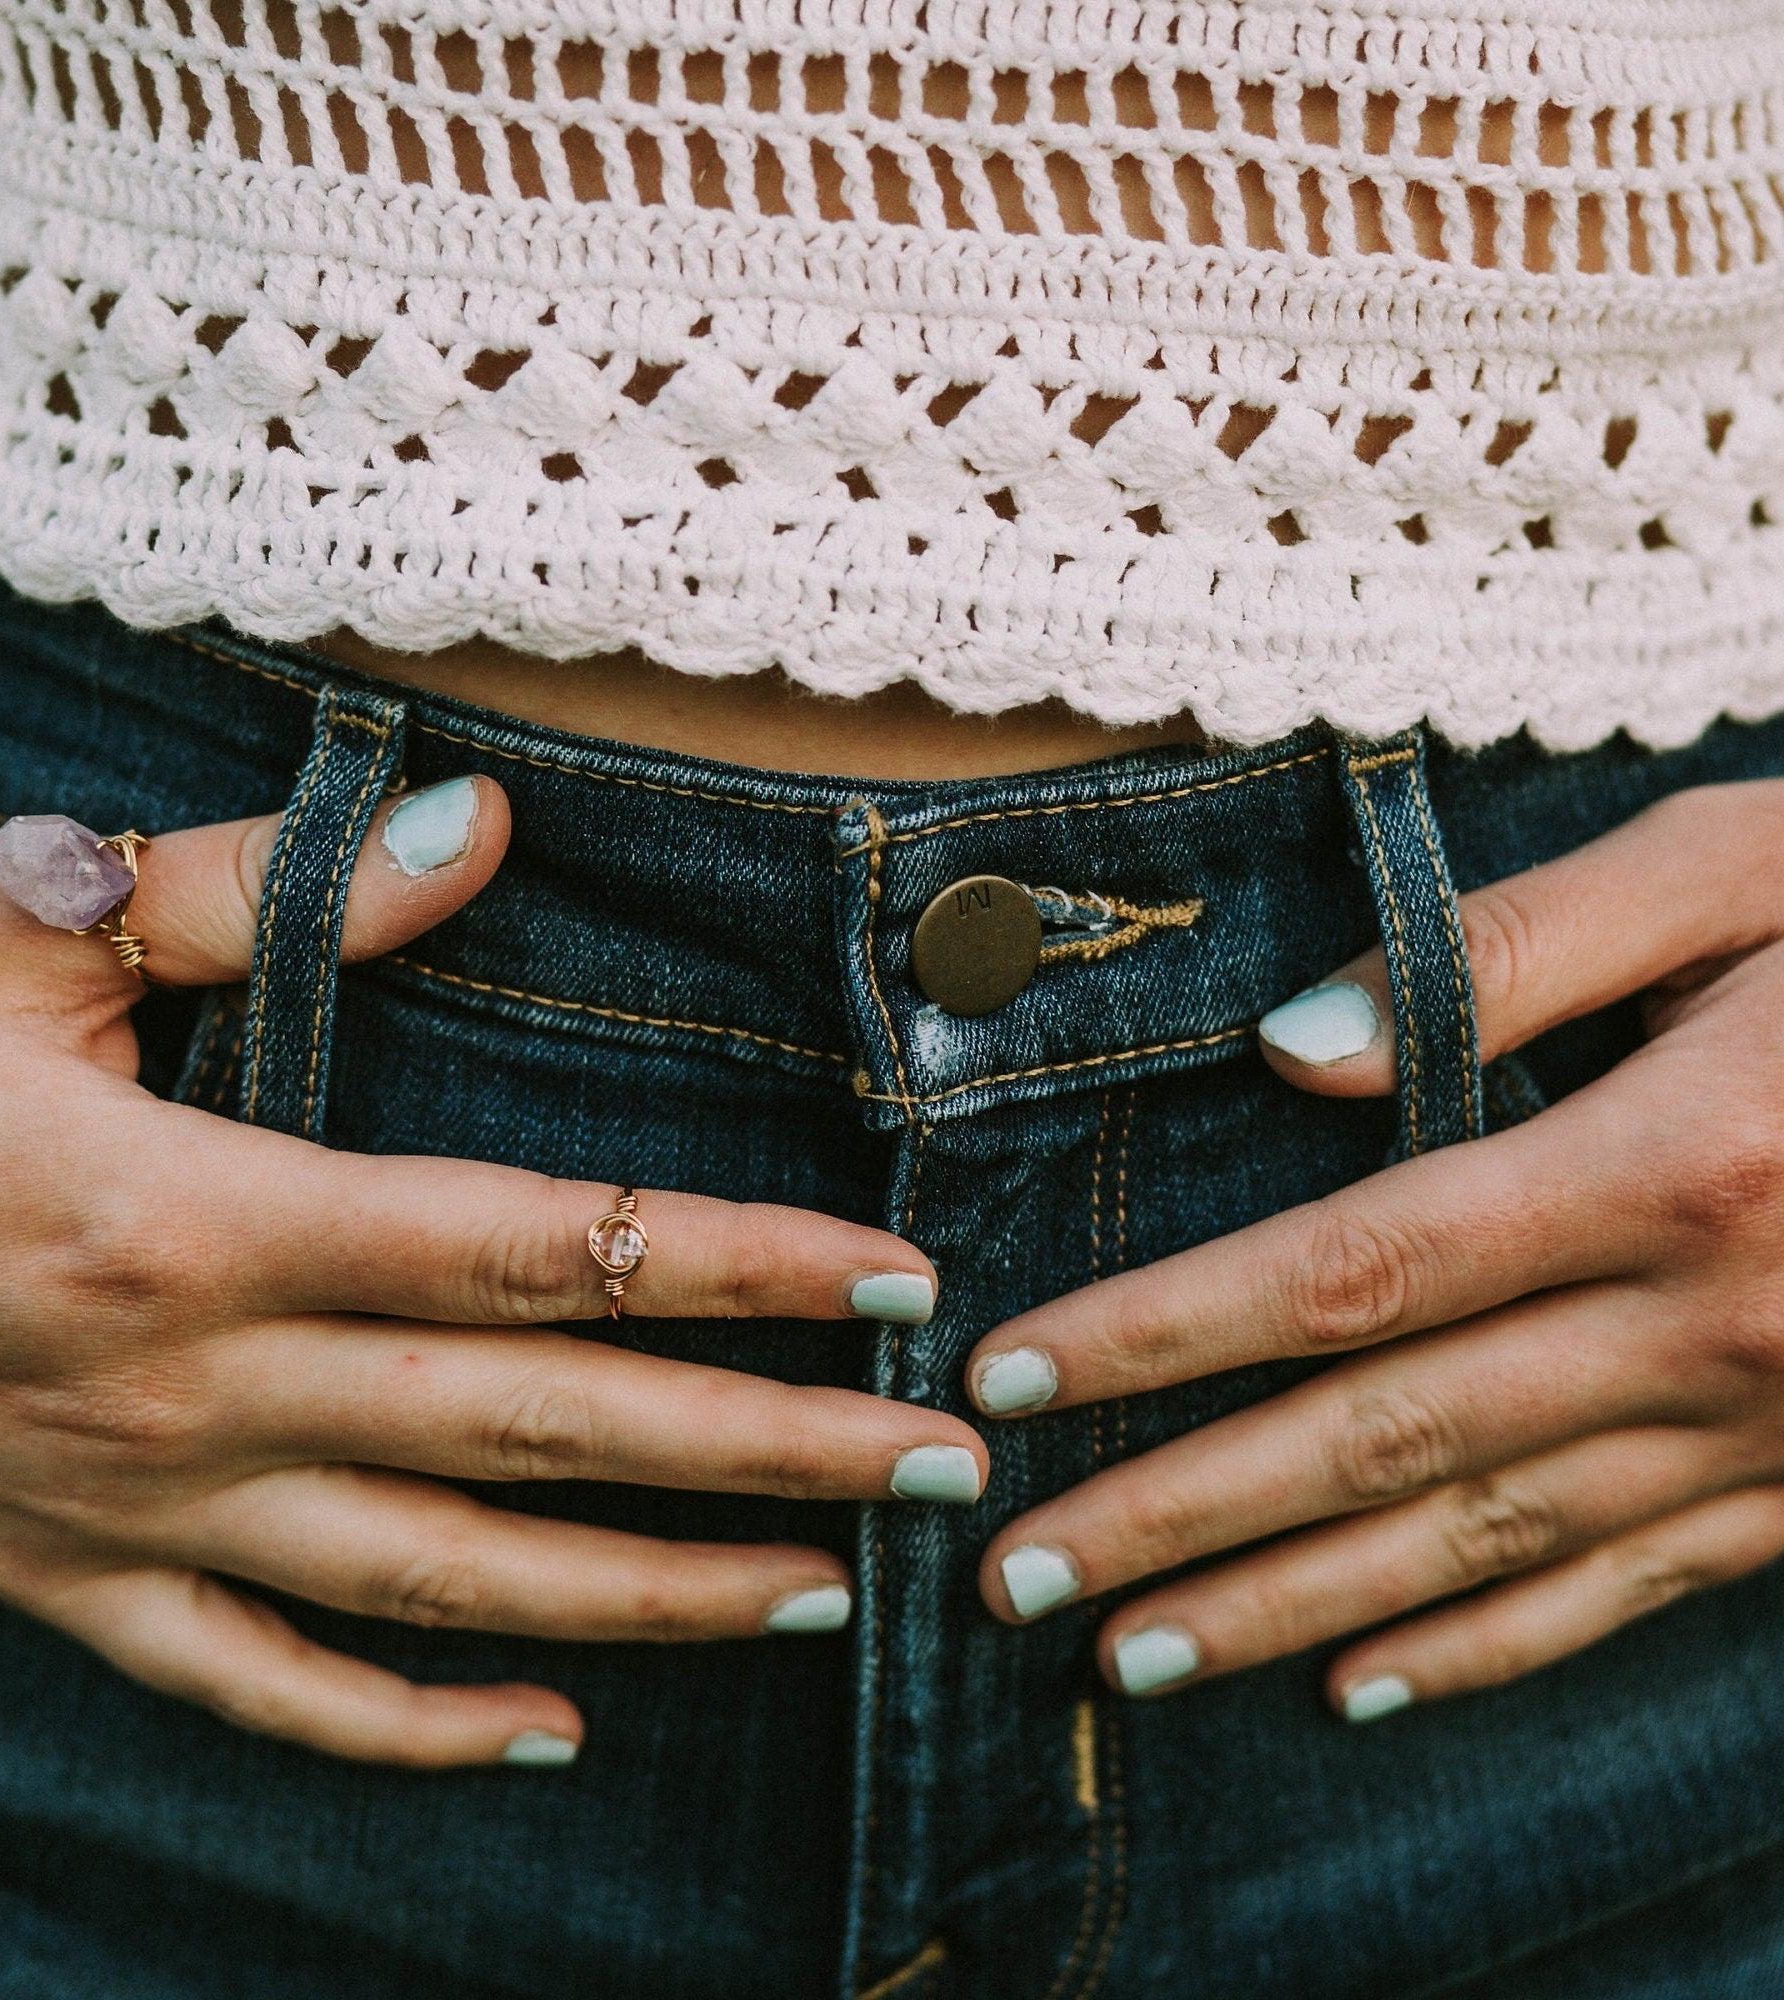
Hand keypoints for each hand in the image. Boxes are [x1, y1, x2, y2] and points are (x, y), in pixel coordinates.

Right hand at [0, 778, 983, 1766]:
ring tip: (822, 1601)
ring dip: (649, 1604)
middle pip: (541, 1438)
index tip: (893, 1283)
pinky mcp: (65, 1582)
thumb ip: (268, 891)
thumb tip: (480, 828)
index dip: (736, 1266)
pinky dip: (409, 1730)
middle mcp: (189, 1391)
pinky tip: (546, 1736)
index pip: (542, 1253)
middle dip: (767, 1456)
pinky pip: (260, 1688)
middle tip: (944, 1469)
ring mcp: (129, 1515)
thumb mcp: (16, 917)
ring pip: (443, 1590)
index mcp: (196, 1220)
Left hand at [967, 780, 1783, 1720]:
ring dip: (1292, 1610)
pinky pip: (1627, 1593)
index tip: (1010, 1384)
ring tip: (1131, 1656)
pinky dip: (1485, 1648)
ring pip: (1483, 1545)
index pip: (1345, 1273)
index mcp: (1673, 1166)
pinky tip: (1361, 1686)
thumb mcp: (1749, 868)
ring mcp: (1774, 1434)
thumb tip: (1295, 1052)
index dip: (1159, 1338)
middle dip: (1179, 1515)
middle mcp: (1714, 1330)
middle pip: (1381, 1439)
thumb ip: (1517, 952)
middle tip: (1012, 1577)